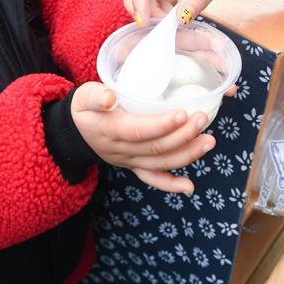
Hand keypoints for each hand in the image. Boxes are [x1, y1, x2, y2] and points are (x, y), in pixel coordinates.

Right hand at [71, 81, 218, 192]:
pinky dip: (171, 185)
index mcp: (110, 130)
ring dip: (187, 155)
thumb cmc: (84, 108)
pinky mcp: (134, 167)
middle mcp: (121, 150)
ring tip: (209, 141)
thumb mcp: (84, 96)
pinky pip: (153, 179)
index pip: (139, 131)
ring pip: (160, 163)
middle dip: (183, 135)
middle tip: (202, 119)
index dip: (162, 125)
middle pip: (155, 148)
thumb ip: (95, 96)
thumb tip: (109, 97)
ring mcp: (129, 161)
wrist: (74, 133)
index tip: (183, 113)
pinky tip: (190, 187)